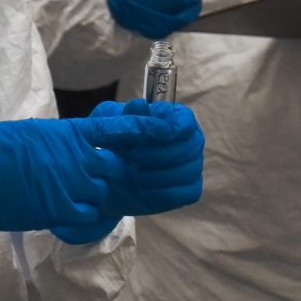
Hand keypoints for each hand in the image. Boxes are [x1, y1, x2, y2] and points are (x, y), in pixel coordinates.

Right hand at [0, 116, 135, 245]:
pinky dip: (78, 214)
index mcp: (65, 133)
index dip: (140, 130)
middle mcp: (72, 157)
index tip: (163, 129)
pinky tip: (56, 209)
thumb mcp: (28, 134)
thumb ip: (59, 141)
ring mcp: (66, 184)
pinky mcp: (55, 209)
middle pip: (114, 166)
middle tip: (89, 176)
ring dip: (89, 194)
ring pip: (100, 192)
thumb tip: (77, 146)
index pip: (115, 128)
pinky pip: (85, 214)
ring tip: (61, 192)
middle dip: (107, 172)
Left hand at [88, 99, 203, 216]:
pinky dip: (162, 193)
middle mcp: (191, 141)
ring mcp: (193, 167)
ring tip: (130, 175)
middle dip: (155, 155)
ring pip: (186, 172)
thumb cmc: (113, 143)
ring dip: (154, 175)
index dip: (171, 128)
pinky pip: (186, 194)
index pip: (185, 120)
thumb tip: (140, 107)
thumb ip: (124, 114)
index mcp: (176, 118)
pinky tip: (143, 191)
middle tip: (130, 157)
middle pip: (189, 147)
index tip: (151, 134)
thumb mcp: (108, 122)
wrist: (107, 176)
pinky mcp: (190, 191)